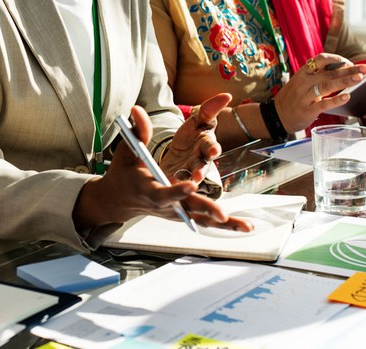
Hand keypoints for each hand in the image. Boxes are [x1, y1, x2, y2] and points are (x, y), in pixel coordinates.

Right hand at [73, 105, 252, 231]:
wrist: (119, 200)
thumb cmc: (124, 174)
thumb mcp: (127, 151)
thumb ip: (137, 131)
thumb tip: (137, 109)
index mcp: (149, 189)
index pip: (163, 192)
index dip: (177, 190)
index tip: (191, 184)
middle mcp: (165, 204)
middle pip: (188, 208)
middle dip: (205, 209)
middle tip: (222, 214)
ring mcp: (176, 212)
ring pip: (202, 219)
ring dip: (224, 224)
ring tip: (246, 226)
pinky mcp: (184, 215)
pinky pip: (205, 221)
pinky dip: (224, 225)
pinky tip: (244, 227)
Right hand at [274, 53, 365, 131]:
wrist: (275, 116)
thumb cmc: (291, 99)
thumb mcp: (299, 82)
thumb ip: (316, 75)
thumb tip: (341, 69)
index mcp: (302, 73)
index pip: (321, 59)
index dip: (337, 59)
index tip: (349, 63)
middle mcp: (304, 83)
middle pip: (329, 72)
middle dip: (349, 69)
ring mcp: (305, 96)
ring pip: (327, 85)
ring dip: (345, 81)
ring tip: (360, 78)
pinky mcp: (307, 110)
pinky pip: (323, 104)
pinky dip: (336, 100)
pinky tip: (347, 96)